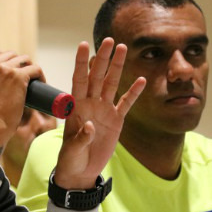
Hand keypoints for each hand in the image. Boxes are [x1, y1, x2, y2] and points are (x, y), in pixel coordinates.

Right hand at [0, 49, 43, 172]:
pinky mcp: (18, 76)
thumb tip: (5, 76)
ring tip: (33, 80)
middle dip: (19, 64)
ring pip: (24, 59)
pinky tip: (41, 82)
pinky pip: (35, 68)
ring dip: (30, 68)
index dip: (7, 60)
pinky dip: (40, 75)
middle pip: (11, 55)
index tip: (13, 70)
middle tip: (24, 77)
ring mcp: (4, 69)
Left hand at [53, 38, 145, 188]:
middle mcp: (90, 104)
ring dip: (117, 67)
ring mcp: (104, 110)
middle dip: (102, 58)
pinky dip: (133, 92)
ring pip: (111, 84)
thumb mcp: (71, 151)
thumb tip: (89, 125)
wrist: (81, 172)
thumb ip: (80, 138)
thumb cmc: (71, 160)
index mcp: (76, 107)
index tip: (83, 45)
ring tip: (122, 48)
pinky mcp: (116, 121)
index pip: (78, 80)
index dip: (80, 63)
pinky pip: (126, 103)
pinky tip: (141, 80)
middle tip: (109, 40)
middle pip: (97, 76)